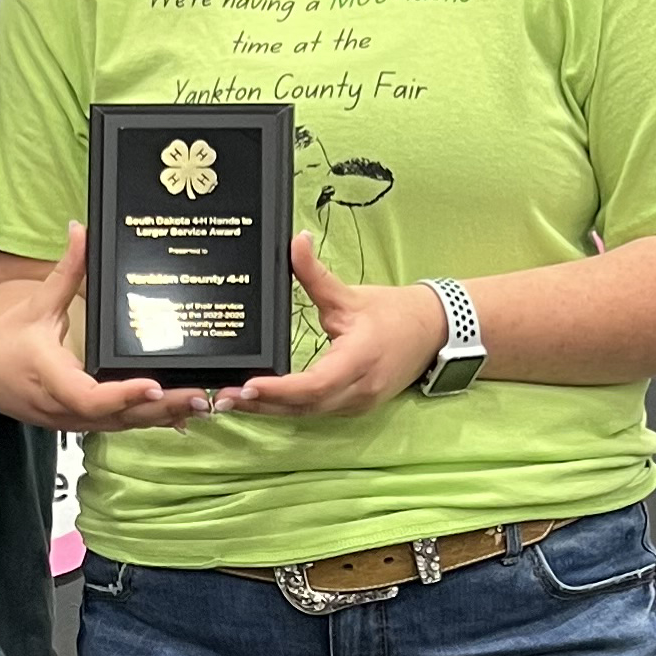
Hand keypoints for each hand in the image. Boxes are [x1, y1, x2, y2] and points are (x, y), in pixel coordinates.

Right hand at [0, 224, 213, 434]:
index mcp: (50, 377)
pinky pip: (120, 426)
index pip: (88, 396)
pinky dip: (150, 419)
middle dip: (160, 409)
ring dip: (162, 416)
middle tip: (200, 395)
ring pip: (123, 426)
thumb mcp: (36, 304)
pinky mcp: (84, 424)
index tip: (152, 385)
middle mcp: (64, 407)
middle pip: (118, 418)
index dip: (122, 396)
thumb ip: (65, 271)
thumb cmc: (7, 341)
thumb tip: (80, 230)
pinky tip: (182, 412)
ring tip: (203, 402)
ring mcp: (75, 421)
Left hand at [217, 238, 444, 419]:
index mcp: (359, 359)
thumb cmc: (393, 313)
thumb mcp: (351, 293)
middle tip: (222, 397)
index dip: (280, 389)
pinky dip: (287, 409)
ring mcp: (358, 403)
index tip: (248, 386)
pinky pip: (316, 413)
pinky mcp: (354, 407)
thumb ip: (315, 274)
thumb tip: (294, 241)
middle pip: (304, 406)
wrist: (433, 333)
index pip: (315, 383)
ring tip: (231, 402)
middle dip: (262, 405)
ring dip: (270, 411)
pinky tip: (261, 404)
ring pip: (308, 414)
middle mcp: (359, 389)